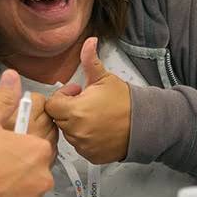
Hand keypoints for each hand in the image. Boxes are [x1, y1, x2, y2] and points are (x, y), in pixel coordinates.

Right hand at [0, 69, 56, 196]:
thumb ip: (3, 99)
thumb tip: (13, 75)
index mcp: (38, 149)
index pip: (36, 147)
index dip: (18, 147)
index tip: (2, 150)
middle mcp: (42, 177)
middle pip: (34, 170)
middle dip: (19, 170)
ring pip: (29, 193)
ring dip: (15, 191)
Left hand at [45, 37, 130, 163]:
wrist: (145, 123)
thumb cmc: (124, 100)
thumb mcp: (104, 78)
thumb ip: (90, 60)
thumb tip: (89, 41)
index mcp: (75, 110)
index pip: (52, 105)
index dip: (62, 97)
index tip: (76, 93)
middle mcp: (76, 131)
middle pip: (58, 119)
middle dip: (68, 110)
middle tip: (86, 104)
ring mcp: (83, 145)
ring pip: (68, 133)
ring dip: (75, 125)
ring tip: (94, 116)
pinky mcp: (91, 155)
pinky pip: (80, 146)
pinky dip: (85, 139)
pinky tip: (98, 129)